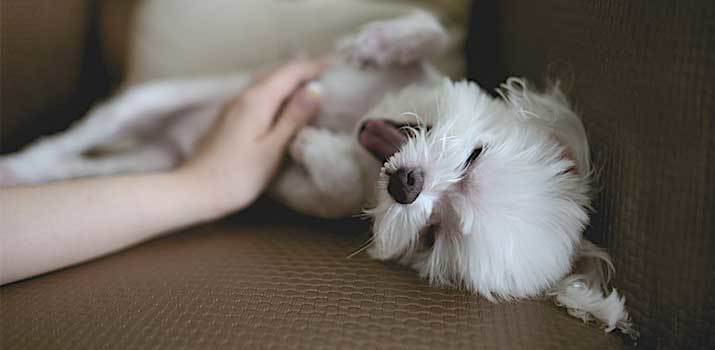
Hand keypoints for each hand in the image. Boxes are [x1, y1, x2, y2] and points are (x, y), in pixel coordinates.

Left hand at [176, 60, 325, 215]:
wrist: (194, 191)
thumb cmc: (237, 177)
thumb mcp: (272, 150)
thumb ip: (294, 118)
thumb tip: (315, 90)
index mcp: (257, 101)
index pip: (291, 72)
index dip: (315, 66)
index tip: (338, 67)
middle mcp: (243, 96)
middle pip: (277, 72)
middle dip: (304, 70)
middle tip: (329, 73)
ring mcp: (233, 106)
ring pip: (266, 82)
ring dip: (289, 79)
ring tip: (311, 84)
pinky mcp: (229, 118)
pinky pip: (258, 93)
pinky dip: (276, 91)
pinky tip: (284, 103)